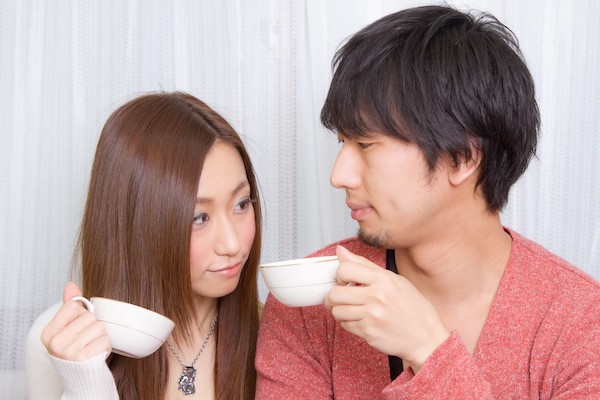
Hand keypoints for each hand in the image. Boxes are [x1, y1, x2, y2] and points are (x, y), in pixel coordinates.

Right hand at [41, 282, 111, 361]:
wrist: (81, 379)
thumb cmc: (75, 352)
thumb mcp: (68, 329)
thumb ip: (69, 307)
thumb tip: (71, 285)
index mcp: (48, 333)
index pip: (73, 306)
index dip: (82, 315)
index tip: (78, 328)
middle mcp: (55, 343)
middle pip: (89, 317)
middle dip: (93, 327)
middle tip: (86, 341)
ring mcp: (68, 352)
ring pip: (99, 327)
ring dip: (101, 337)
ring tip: (91, 347)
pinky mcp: (84, 359)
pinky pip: (105, 340)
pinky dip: (105, 347)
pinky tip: (96, 354)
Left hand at [324, 246, 449, 371]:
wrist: (427, 338)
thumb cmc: (413, 308)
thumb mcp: (394, 280)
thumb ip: (364, 265)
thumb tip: (340, 251)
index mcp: (383, 279)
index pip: (344, 269)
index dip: (339, 276)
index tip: (344, 281)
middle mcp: (377, 296)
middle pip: (334, 293)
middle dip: (333, 297)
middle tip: (341, 299)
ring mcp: (372, 315)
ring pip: (336, 311)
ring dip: (341, 312)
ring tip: (354, 311)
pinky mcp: (368, 332)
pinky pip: (345, 326)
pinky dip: (349, 324)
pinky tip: (362, 322)